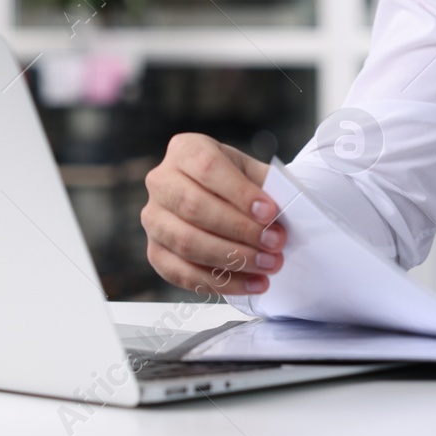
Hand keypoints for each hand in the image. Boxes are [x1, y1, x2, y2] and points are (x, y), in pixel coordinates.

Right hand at [142, 133, 284, 295]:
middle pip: (194, 208)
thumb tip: (283, 215)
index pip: (208, 168)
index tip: (270, 212)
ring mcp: (153, 218)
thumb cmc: (238, 183)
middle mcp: (161, 182)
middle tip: (275, 244)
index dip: (240, 193)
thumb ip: (266, 188)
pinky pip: (181, 273)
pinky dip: (219, 283)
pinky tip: (250, 284)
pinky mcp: (155, 251)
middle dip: (240, 230)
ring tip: (268, 266)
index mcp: (185, 150)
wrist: (223, 198)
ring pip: (186, 243)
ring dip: (232, 259)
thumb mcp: (252, 172)